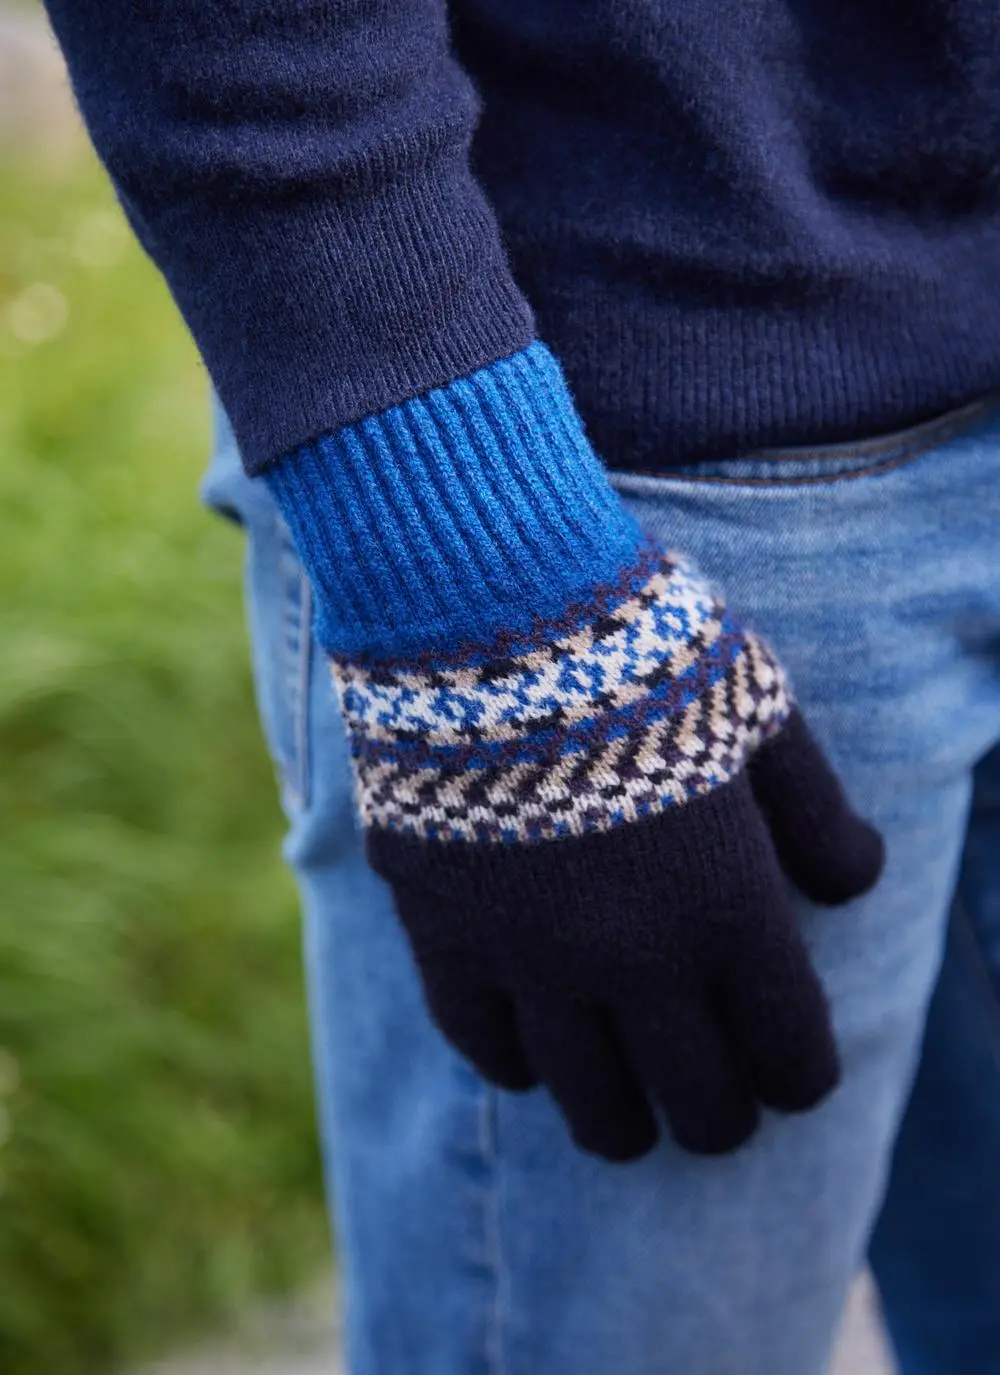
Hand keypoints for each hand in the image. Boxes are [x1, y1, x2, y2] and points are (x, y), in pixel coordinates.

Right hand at [333, 547, 883, 1159]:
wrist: (489, 610)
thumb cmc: (644, 652)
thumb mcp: (763, 713)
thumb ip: (820, 815)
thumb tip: (857, 883)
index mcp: (729, 911)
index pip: (790, 1059)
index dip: (801, 1077)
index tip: (790, 1068)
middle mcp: (635, 961)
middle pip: (699, 1106)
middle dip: (721, 1116)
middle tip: (714, 1100)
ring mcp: (531, 959)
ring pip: (590, 1105)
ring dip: (622, 1120)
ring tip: (626, 1114)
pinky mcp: (444, 935)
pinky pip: (485, 1045)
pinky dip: (520, 1064)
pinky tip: (533, 1055)